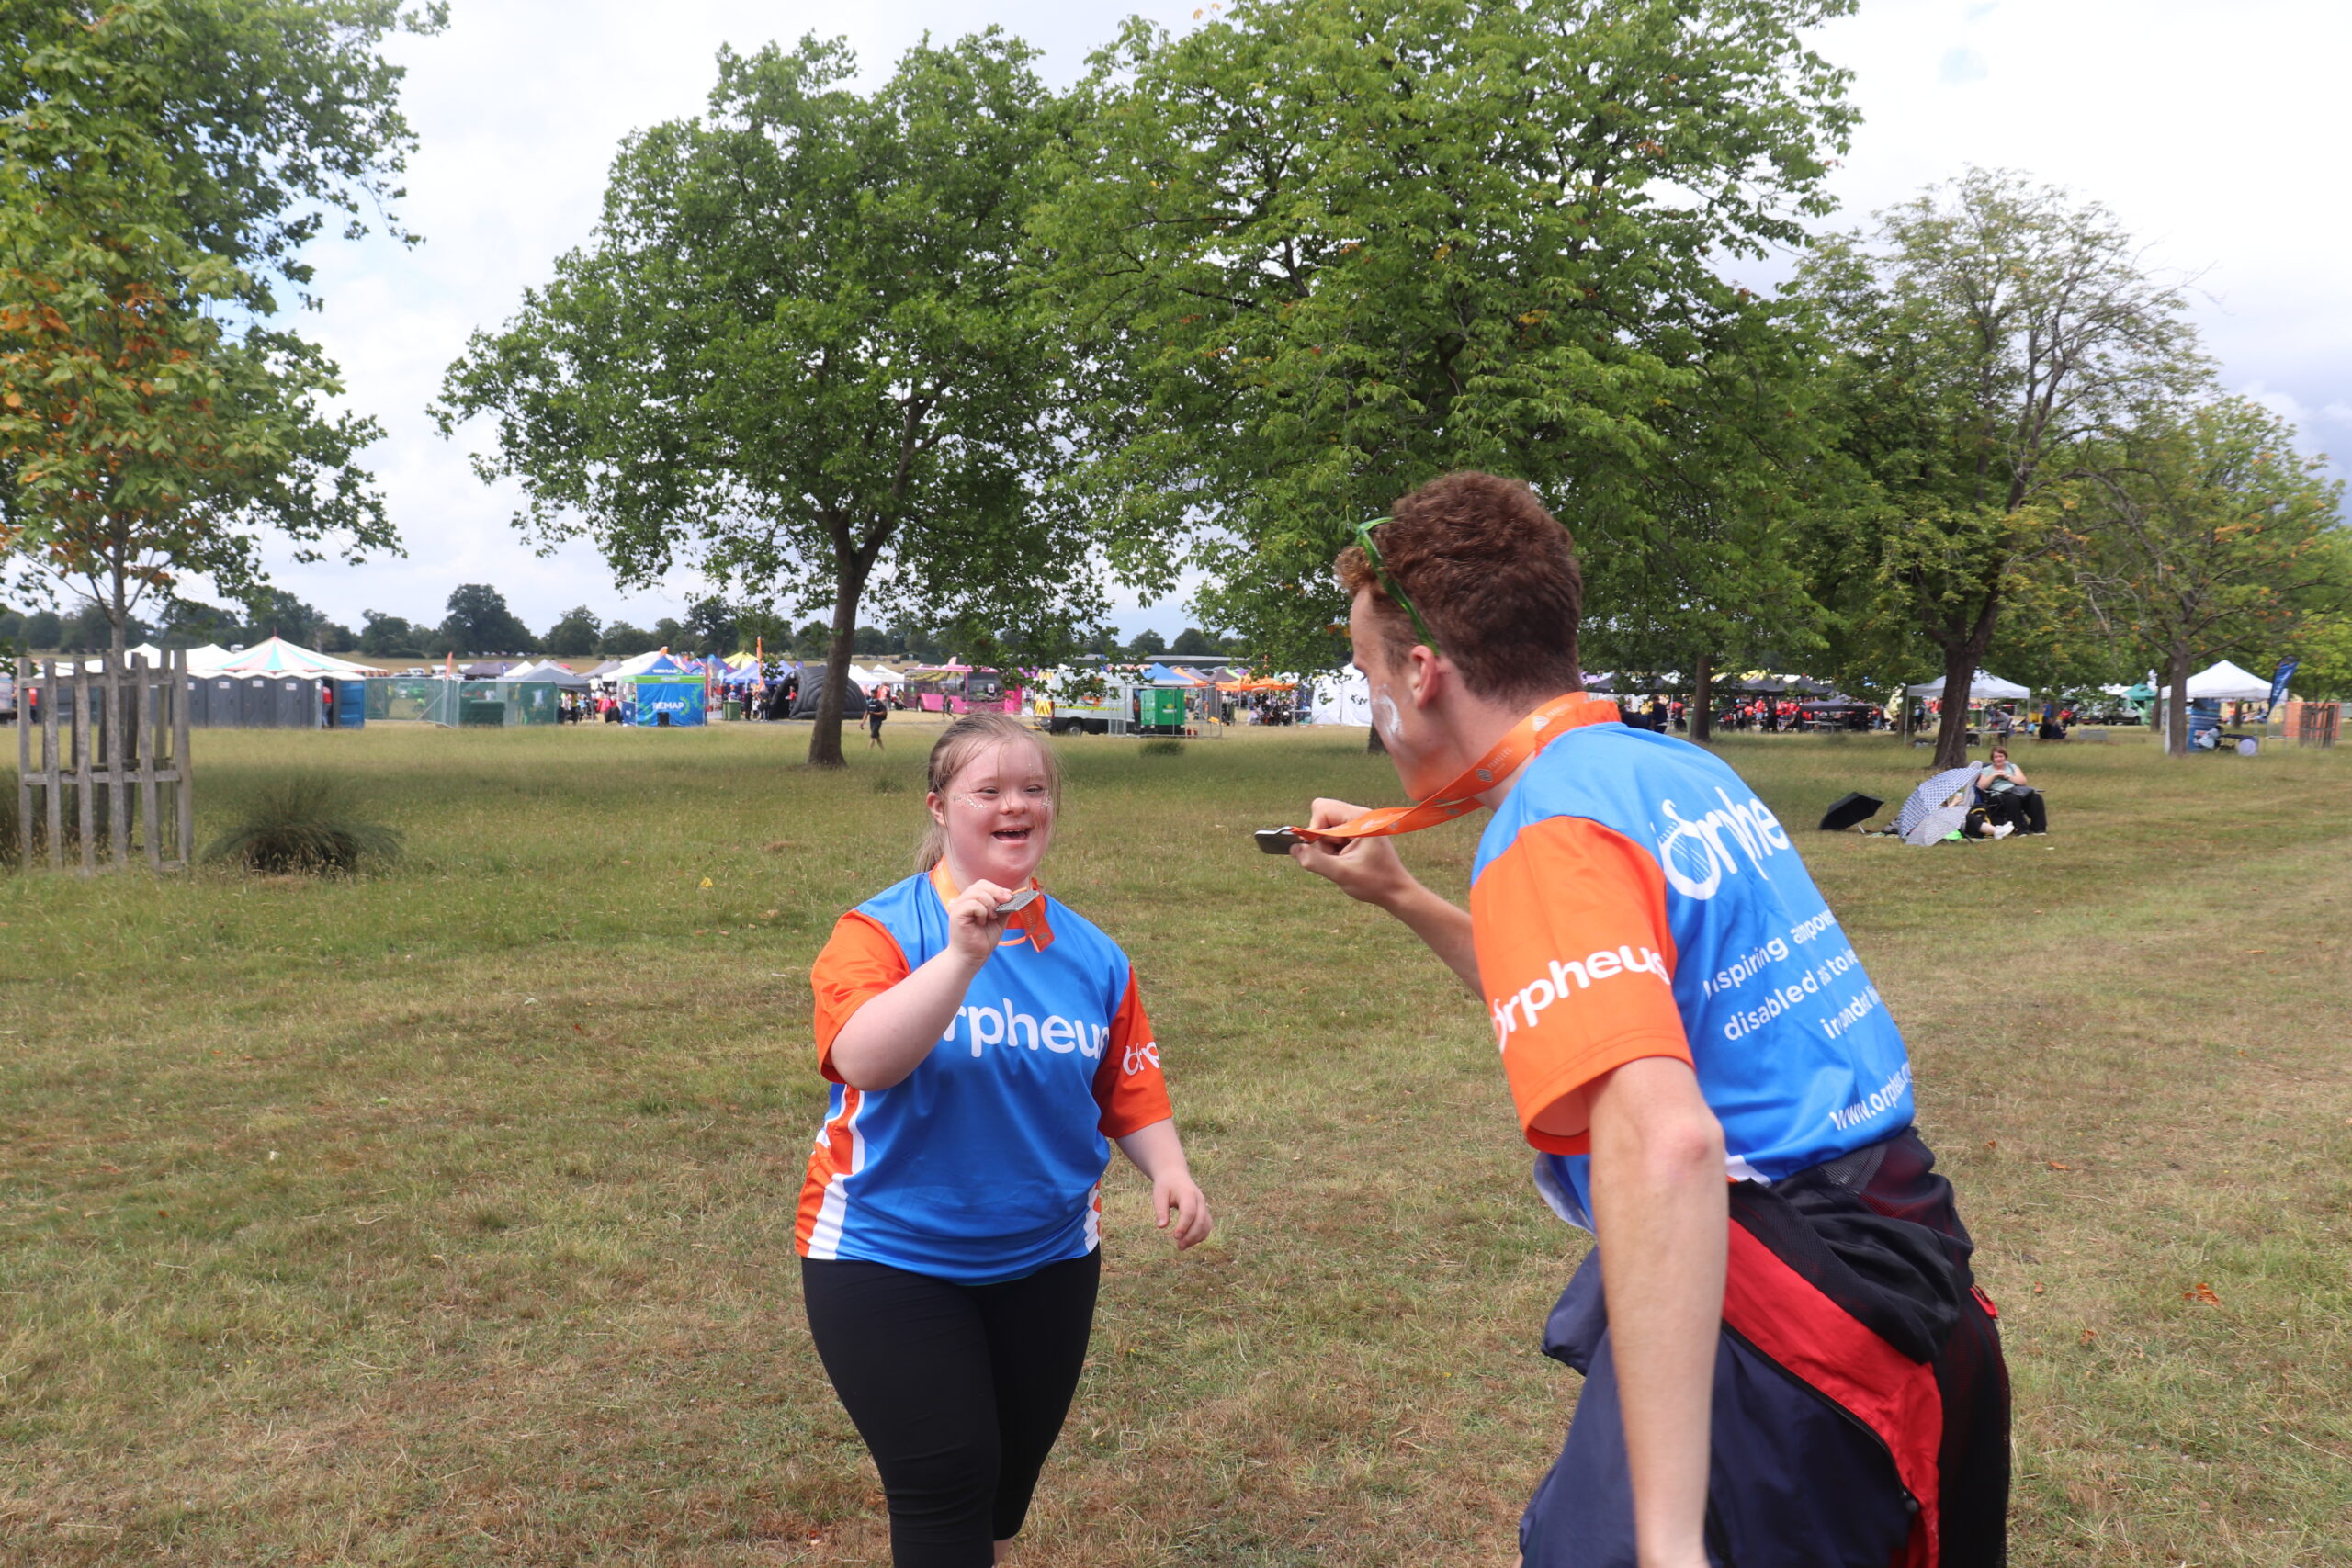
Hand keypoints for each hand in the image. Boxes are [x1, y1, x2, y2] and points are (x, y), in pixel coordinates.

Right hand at [944, 879, 1014, 967]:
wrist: (973, 956)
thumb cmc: (983, 939)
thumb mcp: (998, 920)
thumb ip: (1003, 907)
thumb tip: (1011, 895)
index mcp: (972, 899)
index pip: (983, 884)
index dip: (997, 888)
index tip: (1009, 898)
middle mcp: (963, 900)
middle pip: (981, 885)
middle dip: (997, 893)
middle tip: (1005, 903)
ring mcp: (958, 906)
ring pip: (977, 893)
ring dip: (990, 904)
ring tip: (990, 917)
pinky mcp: (956, 914)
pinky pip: (973, 904)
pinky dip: (982, 912)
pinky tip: (981, 922)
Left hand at [1153, 1171, 1213, 1249]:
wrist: (1175, 1175)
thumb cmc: (1165, 1185)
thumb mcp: (1159, 1194)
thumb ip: (1161, 1209)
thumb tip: (1161, 1227)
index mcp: (1188, 1193)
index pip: (1189, 1211)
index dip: (1184, 1225)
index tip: (1175, 1237)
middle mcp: (1200, 1199)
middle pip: (1200, 1220)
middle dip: (1191, 1235)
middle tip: (1179, 1246)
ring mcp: (1204, 1205)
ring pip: (1206, 1224)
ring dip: (1196, 1238)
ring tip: (1182, 1246)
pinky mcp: (1204, 1211)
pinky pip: (1207, 1225)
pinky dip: (1200, 1235)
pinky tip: (1189, 1242)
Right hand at [1288, 797, 1414, 906]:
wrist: (1396, 892)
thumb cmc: (1375, 883)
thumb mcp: (1341, 874)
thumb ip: (1314, 861)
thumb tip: (1293, 848)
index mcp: (1360, 819)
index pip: (1322, 809)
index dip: (1314, 829)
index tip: (1322, 851)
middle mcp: (1359, 815)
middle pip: (1322, 813)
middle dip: (1321, 837)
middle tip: (1335, 856)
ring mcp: (1358, 823)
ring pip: (1325, 825)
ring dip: (1327, 845)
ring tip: (1343, 860)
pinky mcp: (1357, 832)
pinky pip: (1333, 833)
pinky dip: (1333, 847)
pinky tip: (1346, 859)